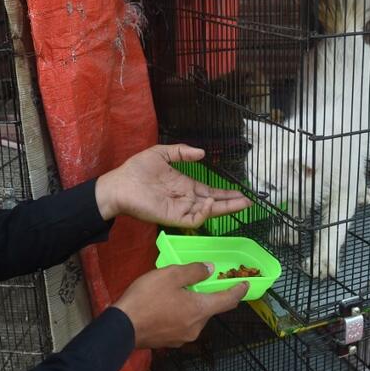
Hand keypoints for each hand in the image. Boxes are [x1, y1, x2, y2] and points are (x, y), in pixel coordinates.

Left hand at [95, 144, 251, 227]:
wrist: (120, 184)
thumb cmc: (137, 169)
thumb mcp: (162, 153)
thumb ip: (181, 152)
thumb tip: (202, 153)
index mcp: (185, 185)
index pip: (210, 191)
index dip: (226, 193)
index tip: (241, 194)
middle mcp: (186, 199)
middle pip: (214, 203)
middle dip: (232, 203)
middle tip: (249, 202)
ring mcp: (180, 209)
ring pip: (207, 212)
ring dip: (223, 208)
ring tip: (238, 202)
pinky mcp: (173, 217)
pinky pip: (193, 219)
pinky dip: (204, 213)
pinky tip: (211, 202)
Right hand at [113, 263, 247, 347]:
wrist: (122, 327)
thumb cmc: (147, 298)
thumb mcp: (171, 275)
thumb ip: (194, 271)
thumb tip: (209, 270)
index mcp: (200, 310)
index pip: (227, 301)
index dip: (239, 291)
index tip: (246, 284)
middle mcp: (196, 327)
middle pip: (209, 308)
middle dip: (207, 295)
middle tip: (198, 281)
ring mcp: (182, 337)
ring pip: (194, 316)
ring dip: (191, 304)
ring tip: (175, 291)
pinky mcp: (169, 342)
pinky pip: (181, 324)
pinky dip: (180, 313)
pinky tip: (165, 305)